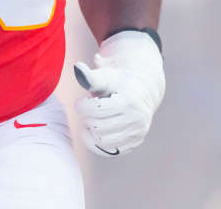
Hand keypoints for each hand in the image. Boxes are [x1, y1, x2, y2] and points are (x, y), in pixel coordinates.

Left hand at [74, 30, 164, 155]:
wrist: (143, 90)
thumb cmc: (118, 81)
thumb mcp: (106, 76)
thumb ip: (91, 76)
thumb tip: (77, 68)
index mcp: (128, 100)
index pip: (97, 110)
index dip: (83, 107)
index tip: (79, 103)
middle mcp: (136, 118)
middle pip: (98, 127)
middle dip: (87, 119)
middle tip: (86, 111)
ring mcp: (137, 132)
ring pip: (103, 141)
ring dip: (91, 132)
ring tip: (90, 121)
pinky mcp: (135, 142)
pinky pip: (110, 151)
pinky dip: (98, 144)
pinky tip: (94, 132)